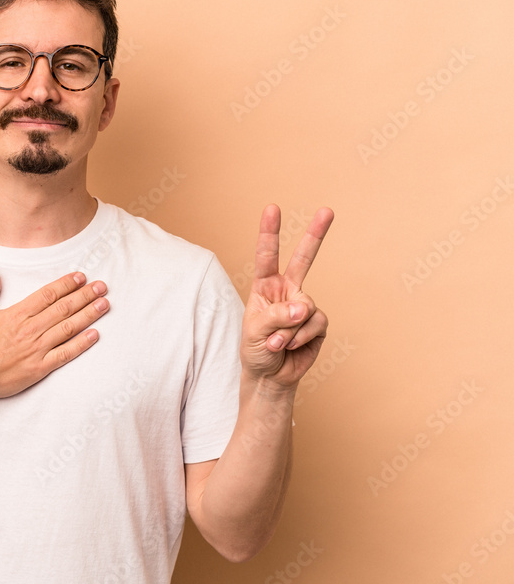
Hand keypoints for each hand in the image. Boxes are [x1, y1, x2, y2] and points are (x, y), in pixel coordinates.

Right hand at [0, 265, 108, 402]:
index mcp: (16, 315)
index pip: (48, 295)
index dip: (66, 284)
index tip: (81, 277)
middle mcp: (31, 330)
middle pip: (63, 308)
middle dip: (85, 296)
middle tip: (102, 287)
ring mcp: (37, 350)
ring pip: (68, 328)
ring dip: (88, 315)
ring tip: (104, 304)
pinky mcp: (39, 368)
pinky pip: (65, 354)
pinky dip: (81, 344)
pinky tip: (94, 335)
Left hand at [240, 205, 333, 388]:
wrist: (270, 376)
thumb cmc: (255, 350)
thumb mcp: (254, 331)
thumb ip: (276, 315)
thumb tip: (304, 307)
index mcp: (265, 286)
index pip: (267, 256)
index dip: (269, 232)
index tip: (272, 208)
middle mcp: (287, 291)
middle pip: (304, 259)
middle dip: (316, 235)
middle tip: (328, 210)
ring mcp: (305, 306)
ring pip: (305, 307)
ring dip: (289, 329)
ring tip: (277, 343)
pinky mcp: (318, 323)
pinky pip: (315, 324)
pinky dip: (300, 337)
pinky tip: (291, 346)